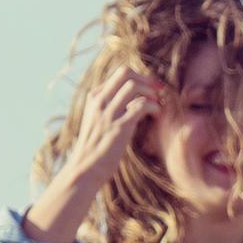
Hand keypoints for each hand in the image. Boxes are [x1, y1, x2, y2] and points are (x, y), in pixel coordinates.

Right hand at [60, 67, 161, 186]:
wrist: (84, 169)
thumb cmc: (94, 148)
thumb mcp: (97, 121)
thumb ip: (108, 108)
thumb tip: (128, 102)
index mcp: (94, 97)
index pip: (118, 74)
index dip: (139, 77)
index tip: (151, 87)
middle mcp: (99, 101)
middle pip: (125, 73)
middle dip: (146, 79)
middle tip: (158, 90)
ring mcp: (108, 113)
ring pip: (133, 86)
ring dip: (151, 92)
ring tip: (158, 104)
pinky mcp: (119, 127)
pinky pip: (140, 106)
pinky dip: (153, 107)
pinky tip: (156, 114)